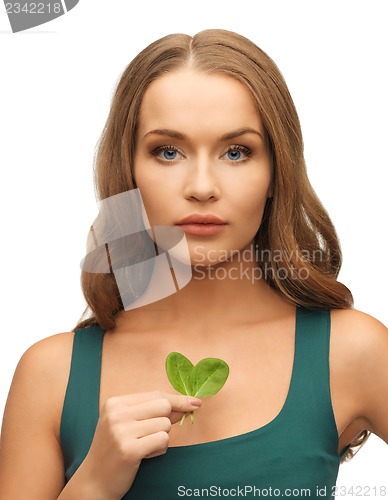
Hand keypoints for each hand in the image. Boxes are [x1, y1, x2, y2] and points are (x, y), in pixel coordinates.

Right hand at [77, 391, 201, 498]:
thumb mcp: (129, 424)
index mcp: (115, 403)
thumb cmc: (116, 449)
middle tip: (152, 435)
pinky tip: (144, 455)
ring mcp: (121, 431)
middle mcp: (117, 414)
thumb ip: (155, 412)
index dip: (177, 400)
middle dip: (166, 421)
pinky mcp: (129, 450)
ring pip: (165, 424)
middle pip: (163, 406)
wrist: (94, 480)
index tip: (195, 402)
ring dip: (161, 438)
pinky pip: (163, 440)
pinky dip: (160, 449)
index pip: (155, 394)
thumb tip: (188, 404)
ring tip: (143, 447)